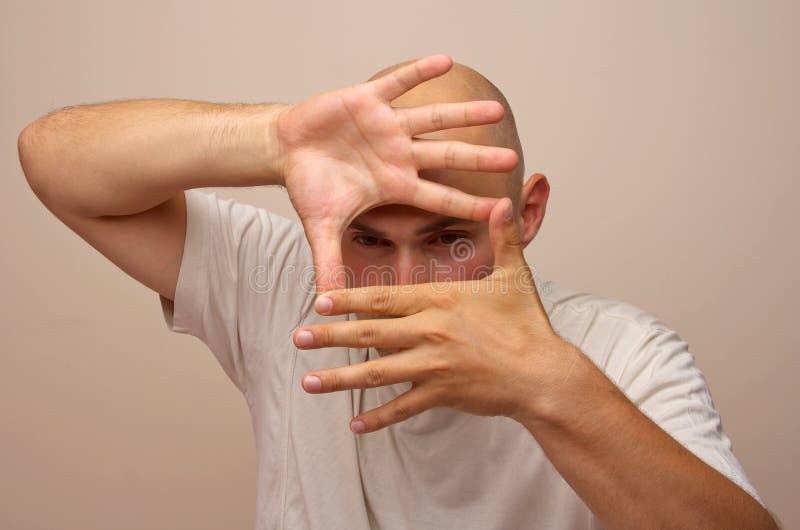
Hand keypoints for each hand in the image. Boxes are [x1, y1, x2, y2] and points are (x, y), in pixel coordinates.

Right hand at [274, 54, 519, 291]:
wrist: (289, 150)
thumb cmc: (310, 187)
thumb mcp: (321, 227)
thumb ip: (329, 262)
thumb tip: (327, 303)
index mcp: (395, 184)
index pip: (440, 197)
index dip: (470, 203)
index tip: (502, 209)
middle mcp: (400, 155)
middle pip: (447, 156)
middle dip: (479, 157)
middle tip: (513, 158)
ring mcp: (387, 126)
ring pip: (432, 118)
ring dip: (463, 114)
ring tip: (496, 108)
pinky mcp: (368, 98)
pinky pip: (398, 82)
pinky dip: (418, 72)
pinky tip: (444, 60)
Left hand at [291, 197, 579, 433]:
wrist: (544, 374)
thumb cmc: (528, 324)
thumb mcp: (514, 276)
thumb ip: (503, 238)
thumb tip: (503, 201)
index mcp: (440, 301)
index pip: (383, 298)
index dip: (348, 299)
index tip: (318, 301)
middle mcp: (430, 332)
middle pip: (369, 334)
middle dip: (329, 336)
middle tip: (297, 338)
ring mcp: (434, 366)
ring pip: (376, 373)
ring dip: (339, 379)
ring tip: (308, 382)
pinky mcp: (442, 394)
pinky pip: (403, 408)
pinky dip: (378, 418)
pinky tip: (354, 425)